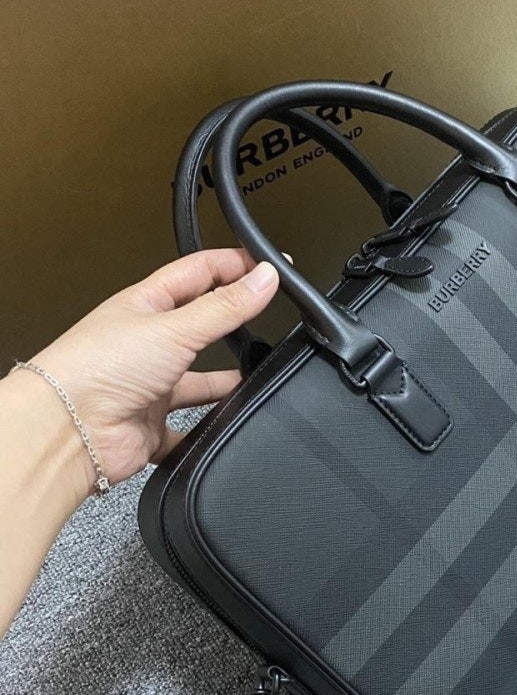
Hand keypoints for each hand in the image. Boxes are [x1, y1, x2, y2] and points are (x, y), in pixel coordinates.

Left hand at [26, 249, 279, 494]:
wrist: (68, 430)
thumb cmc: (97, 368)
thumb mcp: (175, 327)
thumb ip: (225, 306)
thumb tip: (265, 278)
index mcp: (145, 304)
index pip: (198, 272)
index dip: (234, 265)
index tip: (271, 266)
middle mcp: (145, 342)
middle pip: (199, 324)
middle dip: (231, 321)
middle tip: (265, 314)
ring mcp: (148, 384)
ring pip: (197, 379)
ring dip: (223, 381)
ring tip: (254, 377)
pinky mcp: (150, 425)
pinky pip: (186, 428)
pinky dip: (205, 428)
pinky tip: (222, 425)